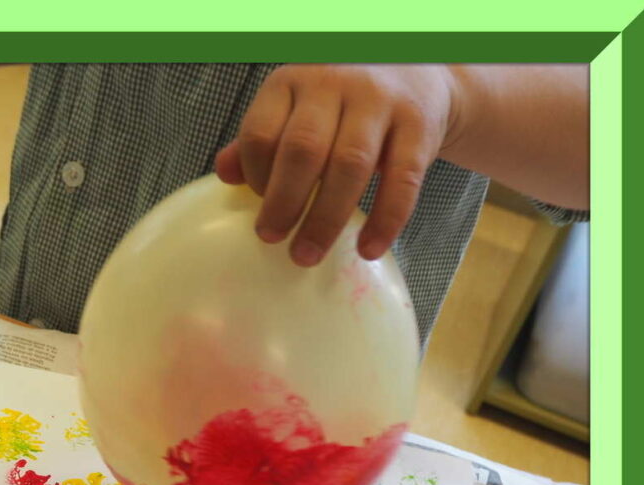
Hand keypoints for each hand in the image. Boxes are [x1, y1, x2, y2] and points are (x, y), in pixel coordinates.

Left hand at [215, 64, 460, 265]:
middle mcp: (335, 85)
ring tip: (306, 256)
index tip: (259, 206)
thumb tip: (224, 173)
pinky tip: (368, 250)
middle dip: (283, 202)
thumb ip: (263, 138)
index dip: (255, 176)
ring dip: (325, 219)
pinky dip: (385, 219)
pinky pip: (402, 180)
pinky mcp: (419, 125)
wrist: (418, 69)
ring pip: (349, 165)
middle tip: (271, 240)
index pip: (262, 132)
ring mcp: (379, 102)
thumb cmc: (342, 103)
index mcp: (294, 82)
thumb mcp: (297, 108)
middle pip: (303, 149)